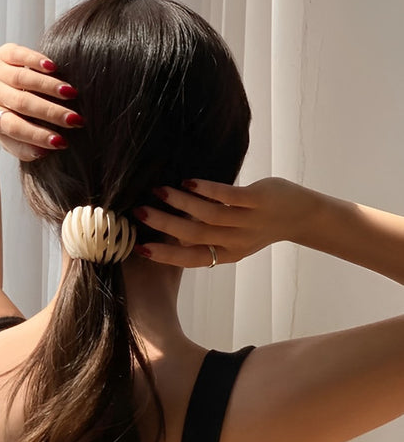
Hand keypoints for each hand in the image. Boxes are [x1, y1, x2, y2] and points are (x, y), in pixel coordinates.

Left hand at [0, 43, 83, 160]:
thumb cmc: (3, 115)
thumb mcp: (8, 136)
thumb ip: (24, 149)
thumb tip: (44, 153)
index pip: (15, 127)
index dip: (38, 135)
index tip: (61, 142)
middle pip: (22, 103)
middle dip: (51, 112)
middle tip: (75, 119)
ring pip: (23, 78)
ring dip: (49, 86)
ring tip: (72, 94)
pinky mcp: (4, 53)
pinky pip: (19, 55)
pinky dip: (36, 60)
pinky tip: (54, 68)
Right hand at [133, 177, 319, 266]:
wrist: (303, 215)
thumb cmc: (261, 225)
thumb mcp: (234, 239)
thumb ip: (207, 237)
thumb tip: (173, 233)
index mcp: (227, 254)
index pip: (191, 259)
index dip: (165, 255)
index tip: (139, 248)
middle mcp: (236, 241)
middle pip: (194, 236)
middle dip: (164, 225)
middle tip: (139, 212)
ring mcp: (248, 221)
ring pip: (209, 215)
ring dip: (181, 203)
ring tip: (158, 191)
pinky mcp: (259, 200)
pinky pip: (229, 196)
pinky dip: (207, 190)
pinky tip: (188, 182)